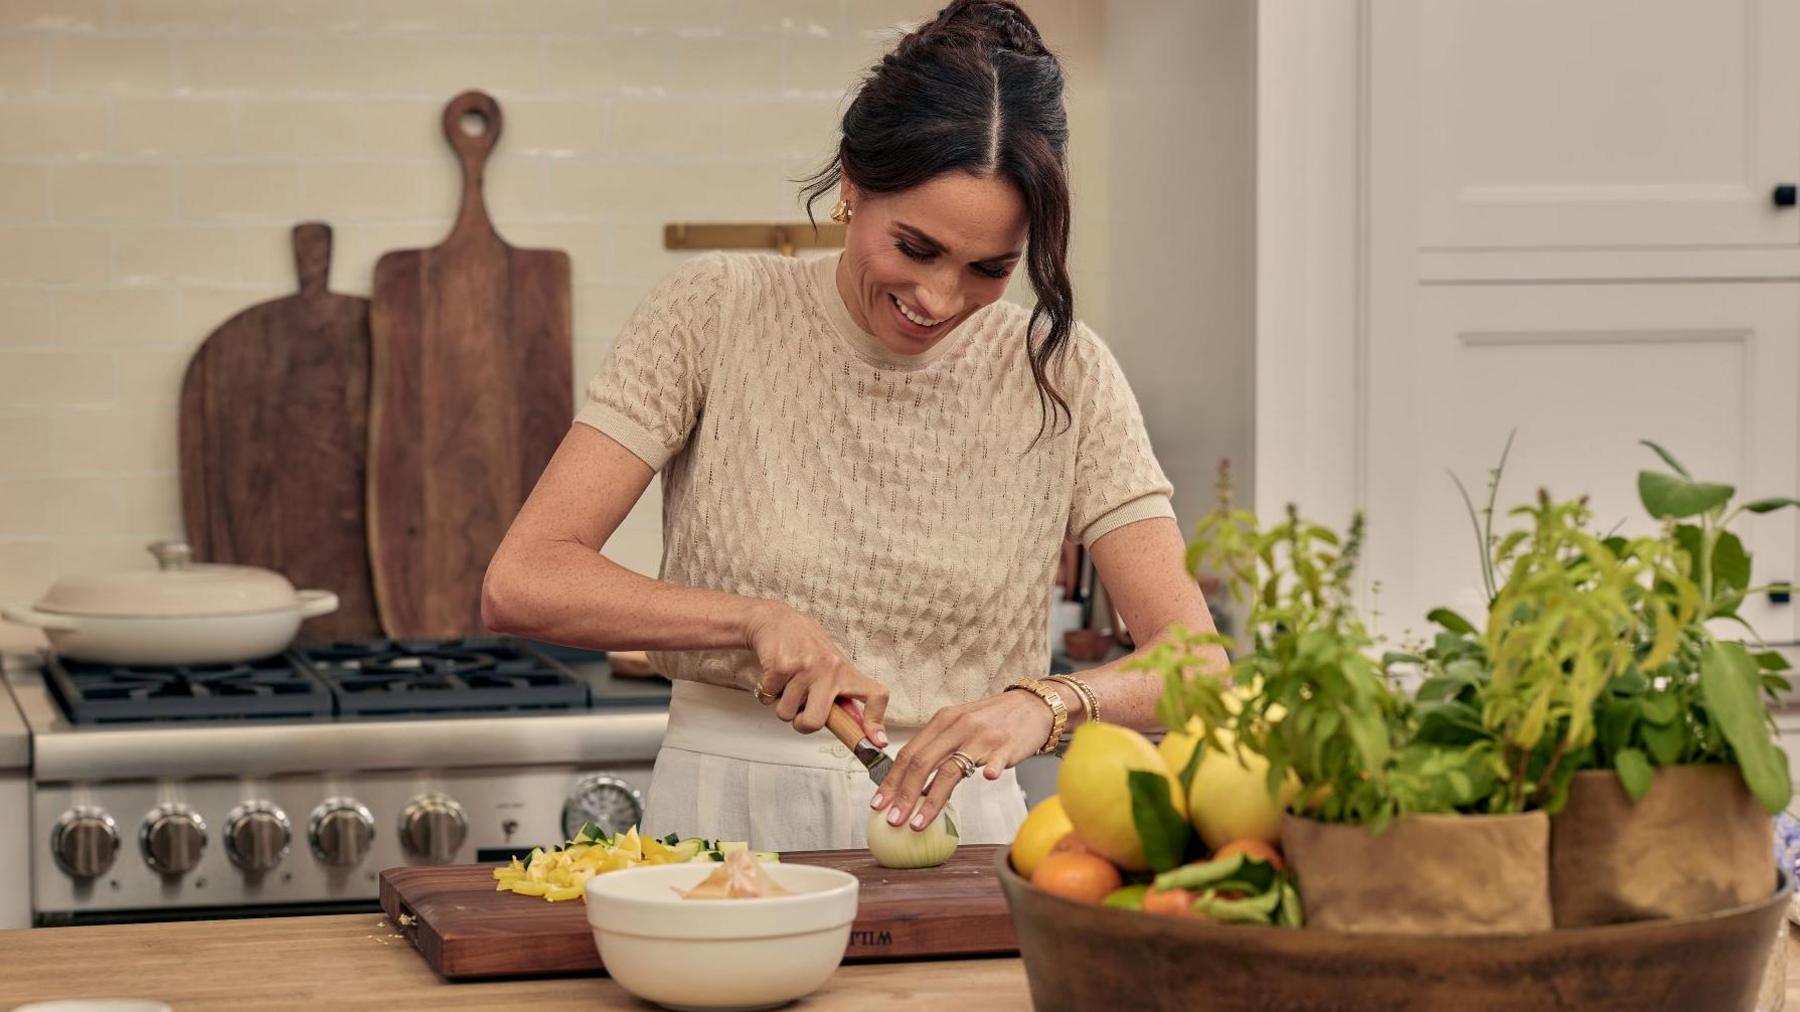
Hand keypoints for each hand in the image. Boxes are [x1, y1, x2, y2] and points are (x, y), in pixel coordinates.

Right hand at [742, 600, 888, 744]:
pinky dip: (767, 691)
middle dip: (802, 724)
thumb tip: (859, 725)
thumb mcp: (832, 665)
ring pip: (786, 713)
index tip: (876, 741)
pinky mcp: (780, 666)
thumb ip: (842, 695)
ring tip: (788, 682)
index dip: (876, 721)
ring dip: (782, 703)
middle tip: (800, 711)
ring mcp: (804, 667)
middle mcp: (829, 669)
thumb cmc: (806, 647)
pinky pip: (769, 697)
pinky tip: (776, 673)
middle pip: (814, 722)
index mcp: (846, 671)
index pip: (875, 694)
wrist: (776, 621)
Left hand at [872, 690, 1051, 831]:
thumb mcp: (959, 726)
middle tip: (892, 819)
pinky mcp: (1007, 747)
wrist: (1031, 707)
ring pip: (951, 770)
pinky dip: (990, 769)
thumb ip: (937, 751)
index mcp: (943, 721)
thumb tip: (914, 787)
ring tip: (917, 822)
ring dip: (930, 800)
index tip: (878, 803)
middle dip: (903, 795)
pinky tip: (986, 778)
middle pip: (922, 762)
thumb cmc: (992, 721)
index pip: (908, 753)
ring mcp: (982, 737)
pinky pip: (995, 760)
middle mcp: (958, 727)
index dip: (891, 780)